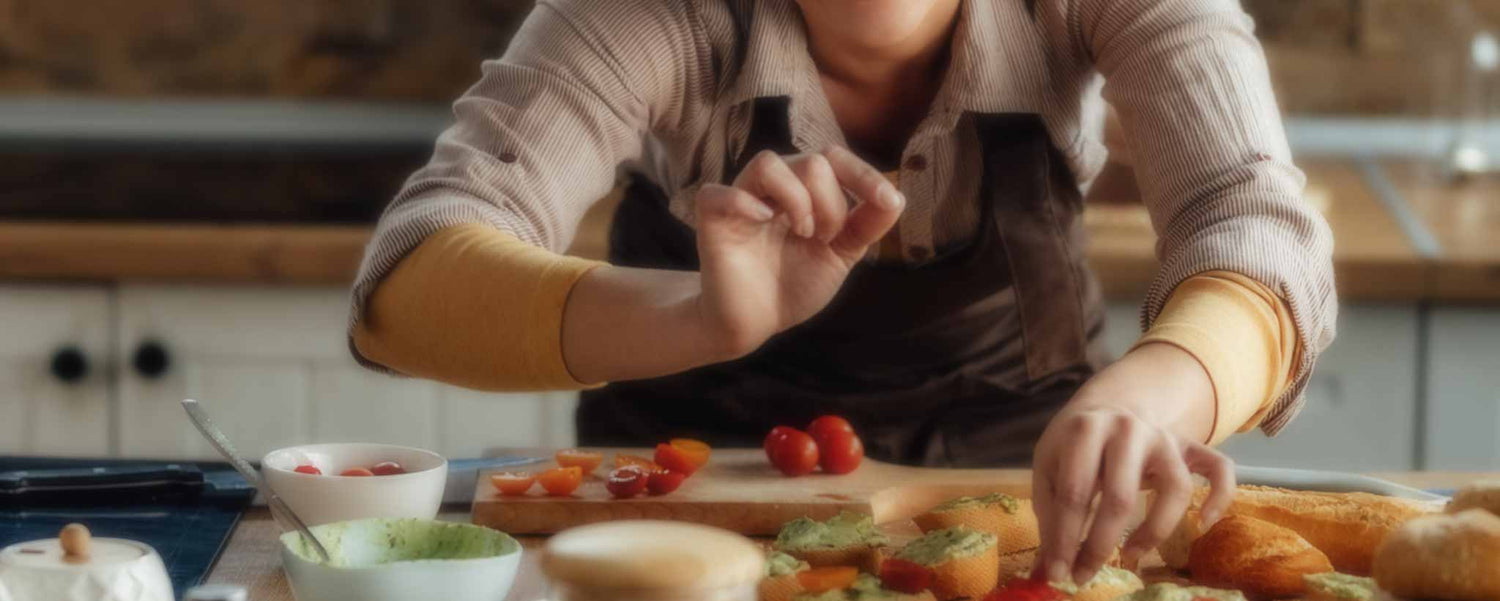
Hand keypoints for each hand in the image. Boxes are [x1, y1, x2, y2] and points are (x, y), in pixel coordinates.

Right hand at [694, 147, 903, 355]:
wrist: (755, 323)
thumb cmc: (793, 284)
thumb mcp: (841, 255)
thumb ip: (866, 225)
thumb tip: (896, 197)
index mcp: (804, 190)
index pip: (833, 158)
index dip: (863, 174)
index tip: (886, 201)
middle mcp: (773, 187)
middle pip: (810, 162)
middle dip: (831, 203)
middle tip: (823, 239)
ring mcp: (742, 199)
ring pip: (769, 163)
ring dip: (796, 200)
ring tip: (802, 233)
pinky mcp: (713, 218)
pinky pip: (721, 193)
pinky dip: (745, 203)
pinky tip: (762, 222)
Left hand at [1031, 343, 1236, 584]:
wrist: (1111, 403)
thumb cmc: (1075, 444)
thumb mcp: (1049, 465)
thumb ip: (1049, 512)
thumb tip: (1049, 569)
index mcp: (1085, 430)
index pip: (1075, 492)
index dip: (1065, 537)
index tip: (1059, 571)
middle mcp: (1128, 430)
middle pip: (1121, 496)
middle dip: (1100, 544)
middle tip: (1085, 574)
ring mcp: (1164, 437)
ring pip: (1176, 487)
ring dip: (1156, 530)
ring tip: (1131, 554)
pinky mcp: (1190, 446)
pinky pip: (1219, 469)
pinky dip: (1220, 497)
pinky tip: (1203, 524)